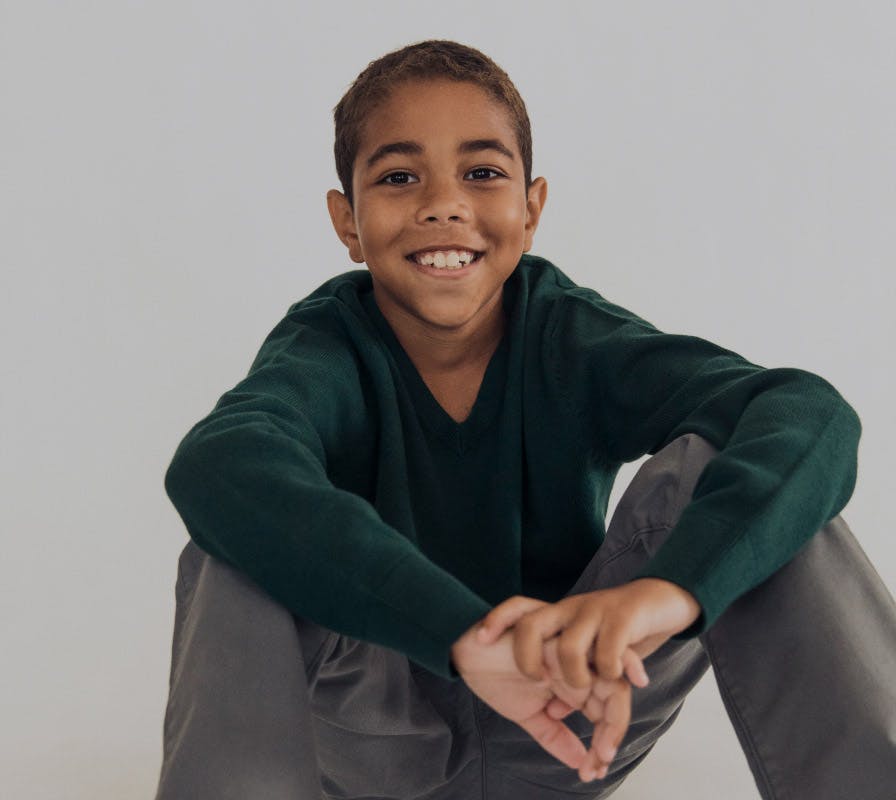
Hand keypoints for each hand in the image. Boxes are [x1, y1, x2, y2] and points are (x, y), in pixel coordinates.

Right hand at [451, 610, 646, 781]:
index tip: (593, 771)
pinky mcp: (552, 634)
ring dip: (608, 716)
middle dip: (614, 730)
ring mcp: (568, 646)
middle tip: (598, 762)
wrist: (466, 651)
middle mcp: (578, 662)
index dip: (607, 739)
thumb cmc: (496, 676)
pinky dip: (582, 683)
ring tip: (595, 748)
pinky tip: (566, 710)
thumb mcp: (531, 716)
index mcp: (576, 679)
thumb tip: (580, 764)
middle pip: (616, 690)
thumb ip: (556, 736)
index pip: (607, 707)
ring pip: (607, 673)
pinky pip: (578, 654)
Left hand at [477, 579, 700, 686]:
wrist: (660, 599)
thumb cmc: (618, 629)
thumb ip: (568, 682)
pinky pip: (609, 649)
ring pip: (570, 646)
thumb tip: (556, 716)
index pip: (518, 609)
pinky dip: (612, 670)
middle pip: (531, 624)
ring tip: (586, 691)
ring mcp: (595, 613)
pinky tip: (629, 680)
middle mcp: (570, 611)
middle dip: (525, 655)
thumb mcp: (588, 655)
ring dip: (574, 677)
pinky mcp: (624, 619)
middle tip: (536, 681)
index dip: (497, 619)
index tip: (479, 639)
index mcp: (557, 617)